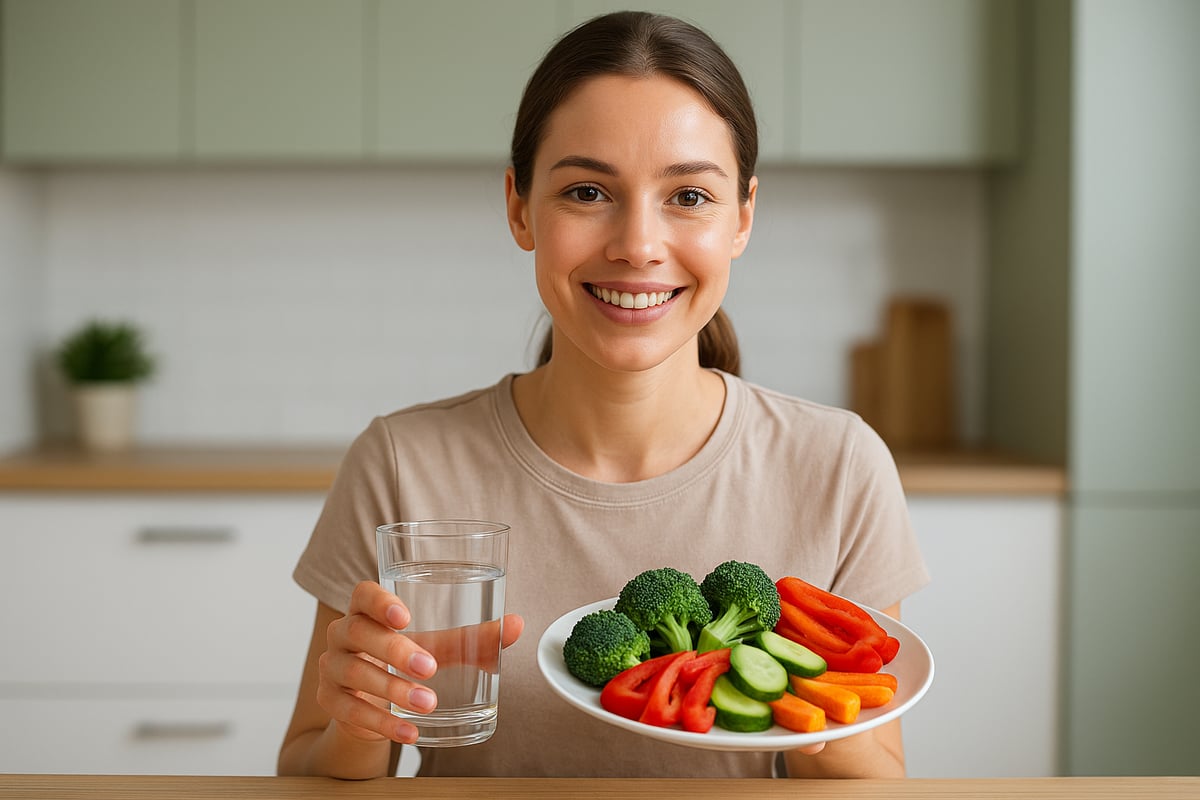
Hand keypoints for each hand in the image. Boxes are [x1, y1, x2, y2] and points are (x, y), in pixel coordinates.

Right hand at [316, 580, 524, 744]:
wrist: (373, 704)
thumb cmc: (406, 660)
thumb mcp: (438, 647)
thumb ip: (473, 637)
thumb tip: (517, 624)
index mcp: (367, 610)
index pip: (363, 594)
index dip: (379, 602)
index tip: (405, 617)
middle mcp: (342, 633)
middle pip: (358, 632)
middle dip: (395, 650)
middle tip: (430, 668)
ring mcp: (330, 667)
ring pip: (354, 672)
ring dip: (393, 691)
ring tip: (428, 704)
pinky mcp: (330, 701)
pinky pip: (350, 710)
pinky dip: (382, 723)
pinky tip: (409, 732)